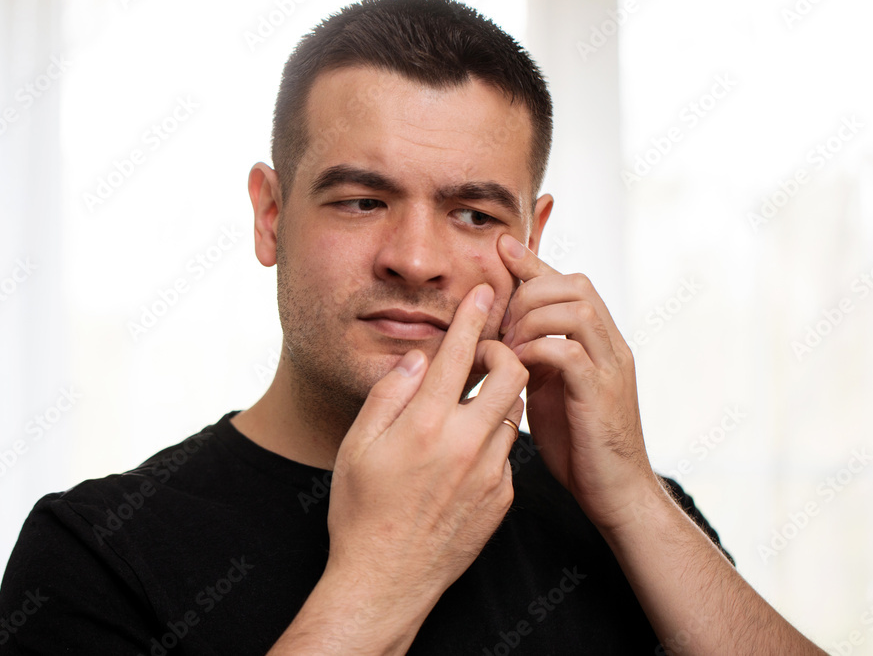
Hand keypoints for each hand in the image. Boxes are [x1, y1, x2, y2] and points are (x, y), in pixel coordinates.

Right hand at [326, 283, 528, 607]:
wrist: (387, 580)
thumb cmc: (362, 512)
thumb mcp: (357, 446)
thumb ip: (389, 394)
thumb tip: (418, 360)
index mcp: (424, 424)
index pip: (458, 353)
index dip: (473, 315)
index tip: (482, 292)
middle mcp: (466, 443)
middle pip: (513, 373)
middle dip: (504, 351)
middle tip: (484, 354)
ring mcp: (491, 473)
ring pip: (515, 411)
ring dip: (500, 397)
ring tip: (470, 405)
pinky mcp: (503, 497)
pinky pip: (509, 451)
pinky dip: (494, 439)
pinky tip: (466, 453)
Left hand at [497, 234, 659, 531]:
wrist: (614, 491)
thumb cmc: (579, 443)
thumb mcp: (552, 387)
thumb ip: (538, 355)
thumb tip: (504, 333)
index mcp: (599, 340)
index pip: (569, 281)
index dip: (533, 262)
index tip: (499, 247)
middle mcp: (611, 345)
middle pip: (575, 283)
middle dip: (529, 292)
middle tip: (502, 325)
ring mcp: (611, 366)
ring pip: (575, 309)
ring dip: (531, 319)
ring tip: (508, 346)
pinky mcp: (601, 393)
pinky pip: (569, 350)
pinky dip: (537, 349)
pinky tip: (518, 365)